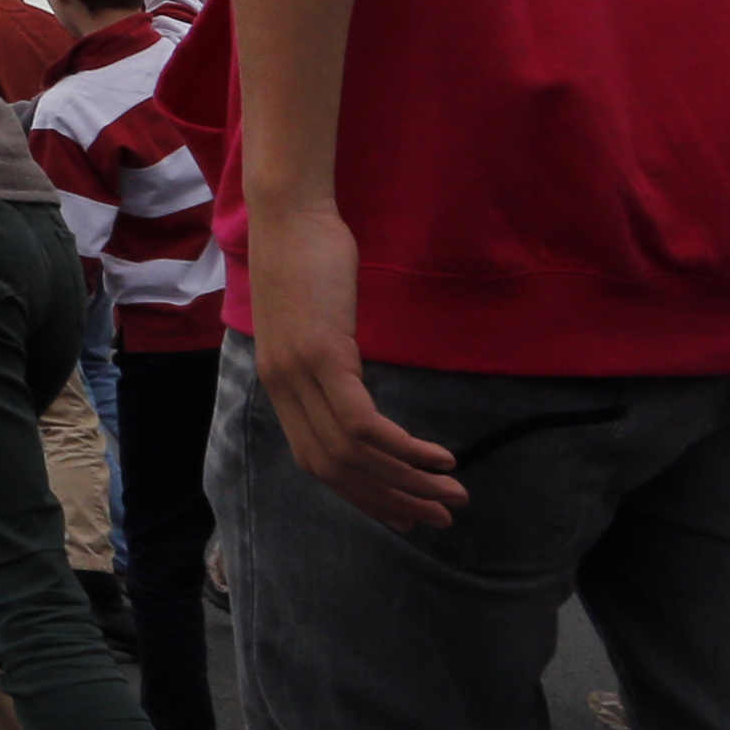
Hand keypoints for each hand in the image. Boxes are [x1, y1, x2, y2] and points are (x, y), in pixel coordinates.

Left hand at [244, 201, 464, 528]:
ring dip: (406, 482)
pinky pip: (362, 423)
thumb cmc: (307, 261)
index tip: (401, 515)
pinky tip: (436, 456)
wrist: (290, 214)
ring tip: (451, 493)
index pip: (316, 463)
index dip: (361, 495)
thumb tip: (355, 390)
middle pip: (333, 470)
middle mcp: (281, 387)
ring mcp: (298, 374)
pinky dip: (402, 448)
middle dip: (390, 500)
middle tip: (437, 516)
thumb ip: (328, 364)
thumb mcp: (315, 325)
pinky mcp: (321, 356)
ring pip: (352, 454)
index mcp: (277, 385)